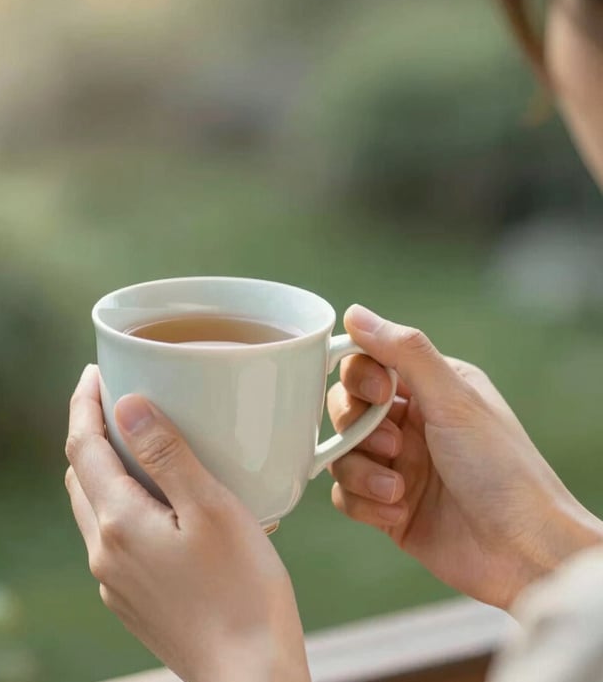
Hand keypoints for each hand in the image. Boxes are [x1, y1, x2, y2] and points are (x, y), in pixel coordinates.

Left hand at [64, 366, 310, 681]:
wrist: (248, 674)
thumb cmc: (242, 590)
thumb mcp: (210, 508)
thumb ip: (165, 454)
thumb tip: (125, 405)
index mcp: (118, 522)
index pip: (82, 446)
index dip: (83, 404)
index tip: (92, 372)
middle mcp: (104, 551)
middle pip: (81, 475)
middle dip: (91, 432)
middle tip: (117, 399)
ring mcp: (115, 579)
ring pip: (96, 506)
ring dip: (106, 468)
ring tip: (141, 443)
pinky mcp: (132, 597)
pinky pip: (115, 535)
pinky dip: (124, 502)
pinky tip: (162, 501)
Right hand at [327, 305, 602, 608]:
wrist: (523, 552)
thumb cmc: (501, 469)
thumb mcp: (454, 399)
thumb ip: (404, 352)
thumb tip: (355, 312)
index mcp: (429, 389)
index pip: (366, 365)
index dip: (360, 378)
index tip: (380, 395)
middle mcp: (409, 423)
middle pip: (344, 409)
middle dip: (358, 429)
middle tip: (393, 445)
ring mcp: (396, 465)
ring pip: (340, 454)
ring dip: (362, 472)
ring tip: (398, 489)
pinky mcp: (386, 506)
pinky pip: (345, 495)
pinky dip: (366, 504)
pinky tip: (398, 512)